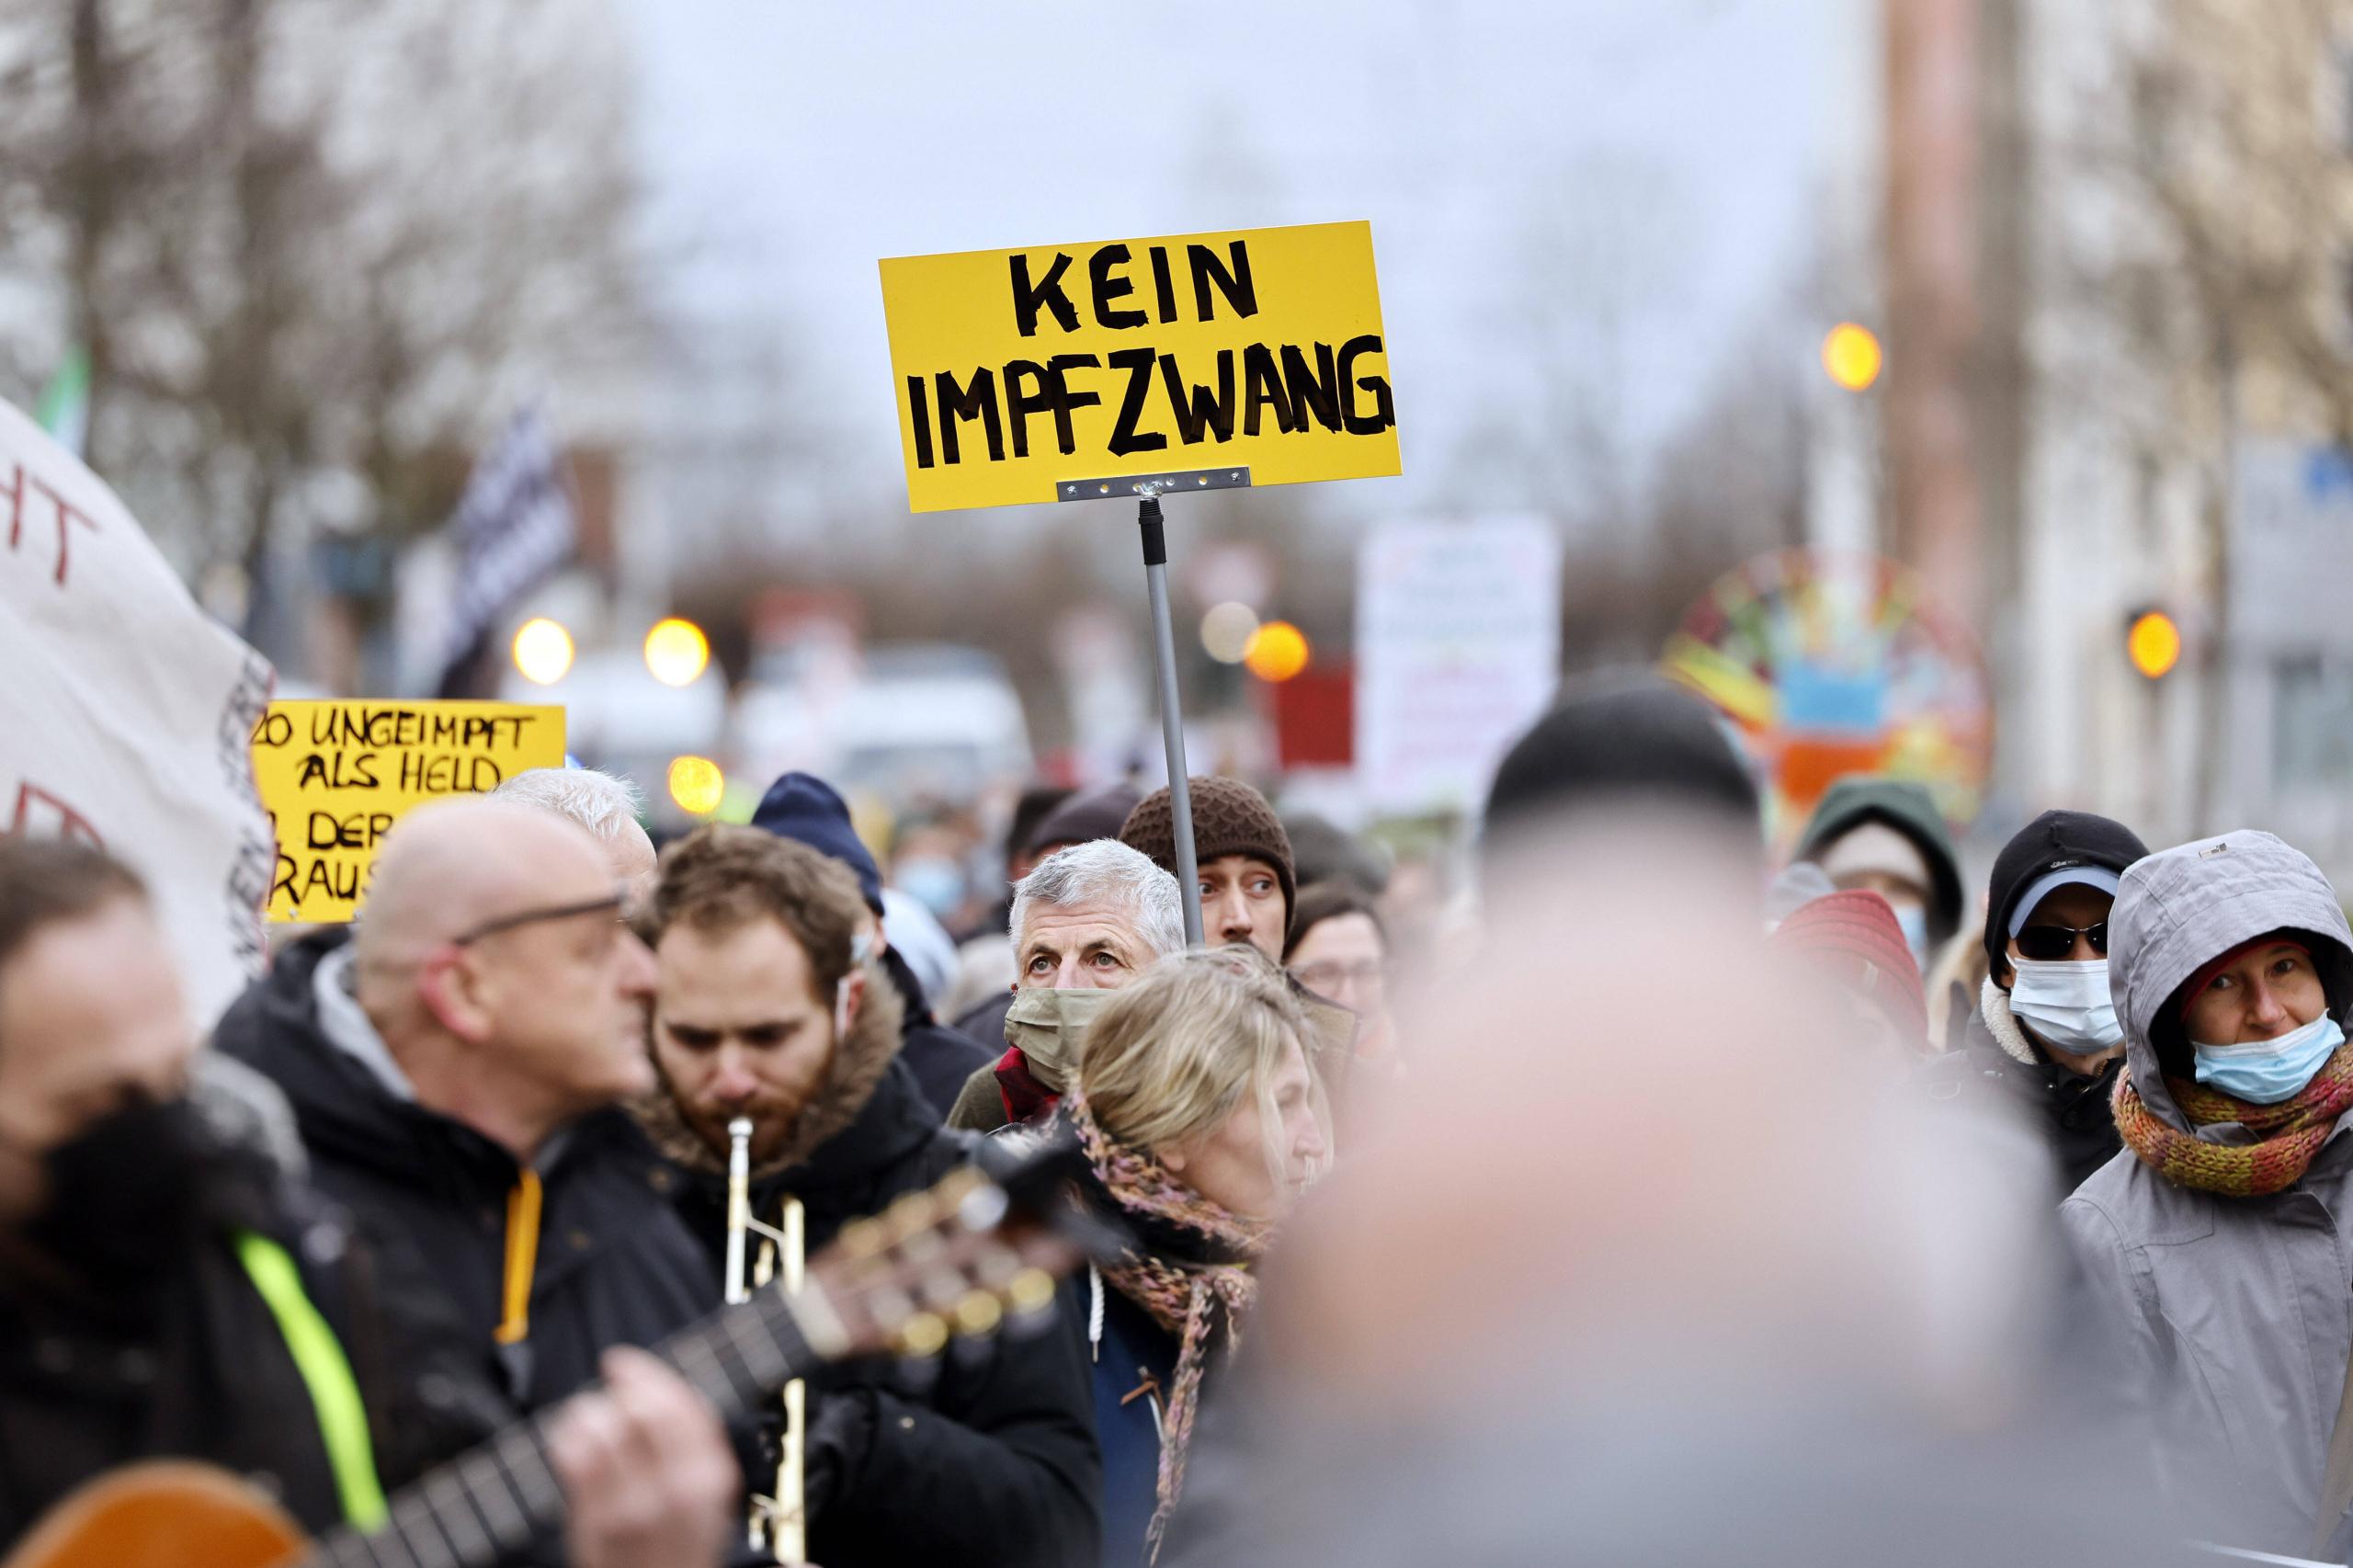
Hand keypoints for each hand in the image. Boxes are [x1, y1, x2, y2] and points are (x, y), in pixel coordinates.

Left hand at [547, 1347, 737, 1567]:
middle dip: (617, 1391)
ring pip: (604, 1428)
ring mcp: (635, 1507)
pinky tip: (568, 1440)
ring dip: (588, 1413)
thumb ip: (693, 1443)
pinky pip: (575, 1456)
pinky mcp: (596, 1522)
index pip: (681, 1404)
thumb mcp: (707, 1492)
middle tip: (607, 1392)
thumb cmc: (679, 1543)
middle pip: (642, 1410)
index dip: (646, 1373)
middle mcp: (677, 1489)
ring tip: (586, 1417)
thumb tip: (663, 1389)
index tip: (623, 1362)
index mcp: (711, 1475)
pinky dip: (566, 1437)